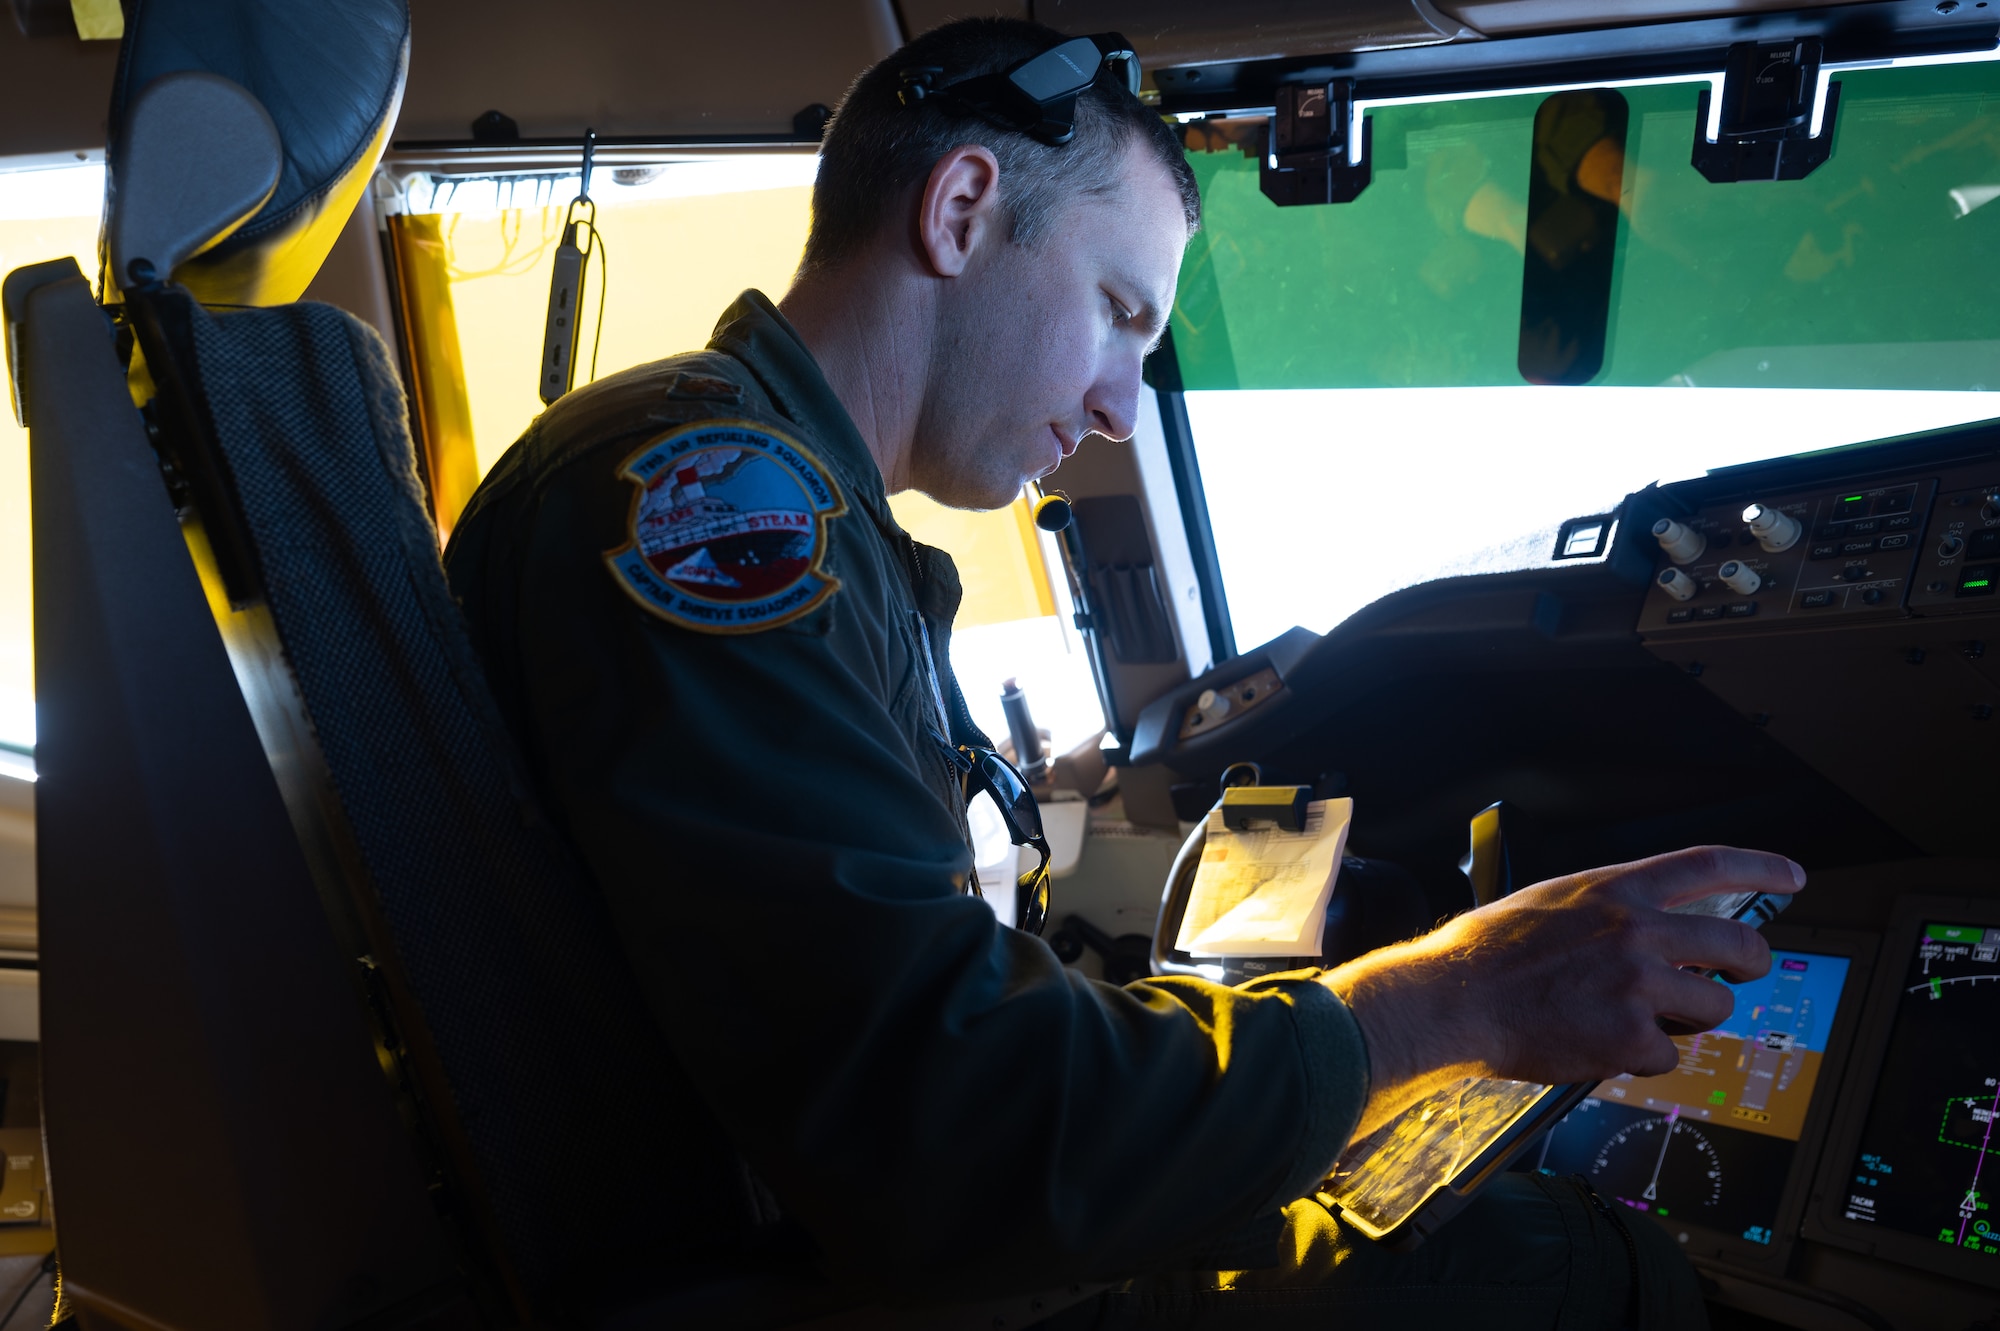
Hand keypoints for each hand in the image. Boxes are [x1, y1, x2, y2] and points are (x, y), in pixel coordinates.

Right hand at [1321, 845, 1803, 1140]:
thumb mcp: (1549, 902)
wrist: (1451, 1001)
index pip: (1708, 866)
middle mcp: (1636, 930)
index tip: (1790, 877)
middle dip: (1751, 966)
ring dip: (1690, 1020)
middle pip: (1740, 947)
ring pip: (1714, 1008)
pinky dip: (1641, 1057)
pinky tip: (1601, 1045)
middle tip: (1738, 976)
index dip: (1761, 868)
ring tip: (1640, 1019)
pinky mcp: (1633, 1036)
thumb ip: (1606, 909)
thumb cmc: (1485, 954)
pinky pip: (1669, 1054)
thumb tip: (1648, 925)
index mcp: (1615, 890)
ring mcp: (1639, 984)